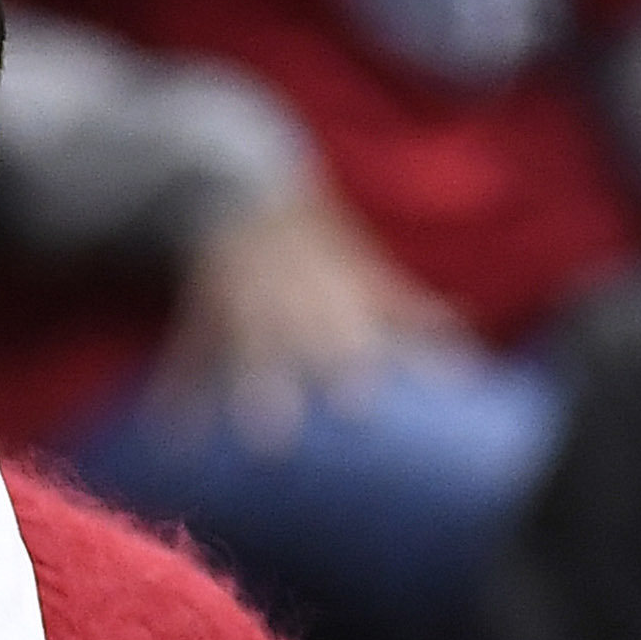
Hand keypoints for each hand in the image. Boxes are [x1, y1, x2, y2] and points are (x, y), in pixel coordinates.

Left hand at [154, 183, 465, 450]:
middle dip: (345, 367)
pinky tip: (471, 368)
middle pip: (326, 334)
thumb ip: (186, 382)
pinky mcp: (373, 273)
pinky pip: (415, 302)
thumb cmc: (225, 277)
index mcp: (252, 309)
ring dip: (414, 351)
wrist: (250, 192)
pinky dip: (444, 327)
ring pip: (381, 316)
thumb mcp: (200, 323)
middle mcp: (300, 295)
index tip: (272, 446)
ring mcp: (343, 281)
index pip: (254, 357)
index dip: (263, 398)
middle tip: (363, 409)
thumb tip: (169, 447)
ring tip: (450, 389)